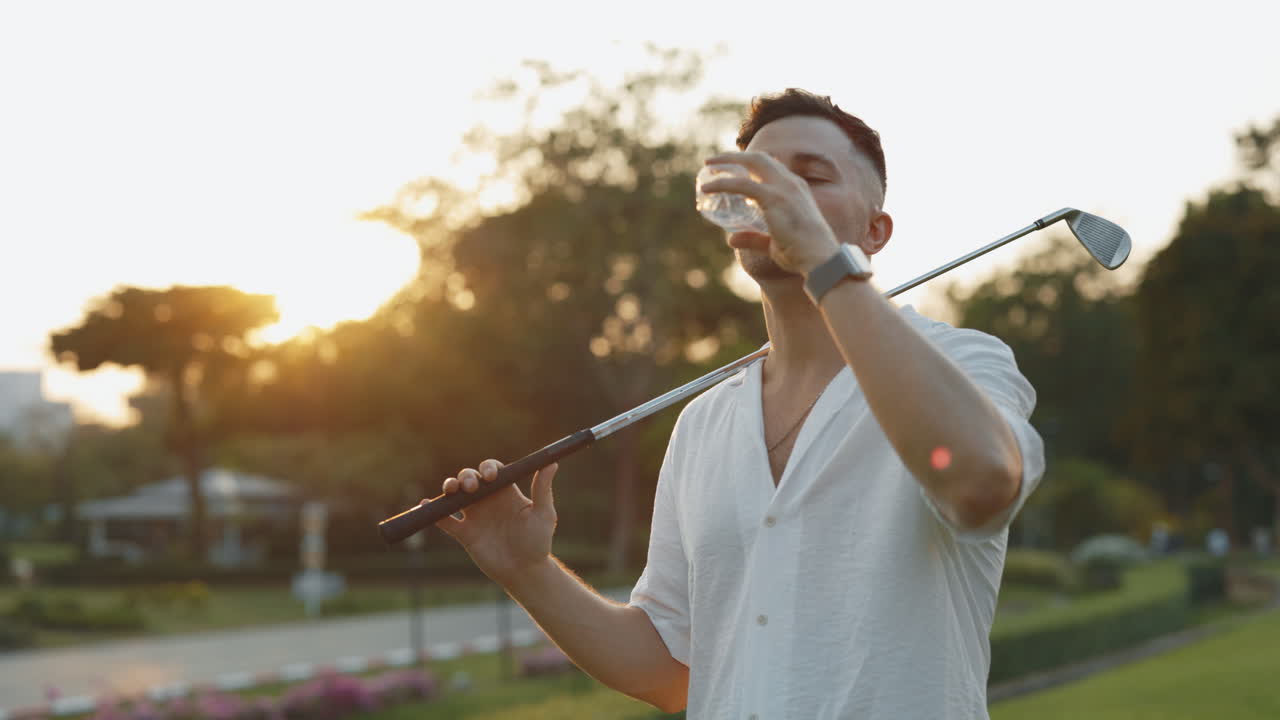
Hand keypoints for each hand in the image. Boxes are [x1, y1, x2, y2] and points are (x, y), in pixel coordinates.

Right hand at [427, 459, 558, 585]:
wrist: (525, 572)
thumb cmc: (538, 542)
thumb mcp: (543, 514)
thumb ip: (543, 489)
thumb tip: (551, 462)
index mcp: (506, 492)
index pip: (493, 471)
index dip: (488, 468)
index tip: (490, 475)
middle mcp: (488, 500)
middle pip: (470, 478)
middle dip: (467, 476)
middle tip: (472, 487)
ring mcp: (475, 516)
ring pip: (455, 495)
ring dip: (450, 487)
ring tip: (450, 490)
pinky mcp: (465, 534)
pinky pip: (445, 520)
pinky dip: (434, 512)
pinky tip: (425, 504)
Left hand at [701, 151, 839, 273]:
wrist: (820, 259)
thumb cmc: (802, 254)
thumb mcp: (773, 243)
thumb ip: (754, 239)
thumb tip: (731, 238)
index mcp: (796, 189)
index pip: (773, 166)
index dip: (752, 163)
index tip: (733, 167)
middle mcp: (791, 183)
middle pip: (760, 158)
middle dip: (735, 156)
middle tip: (713, 162)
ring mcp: (784, 188)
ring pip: (751, 162)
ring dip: (727, 161)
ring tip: (708, 165)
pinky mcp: (774, 198)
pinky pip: (742, 184)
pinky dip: (722, 183)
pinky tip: (707, 188)